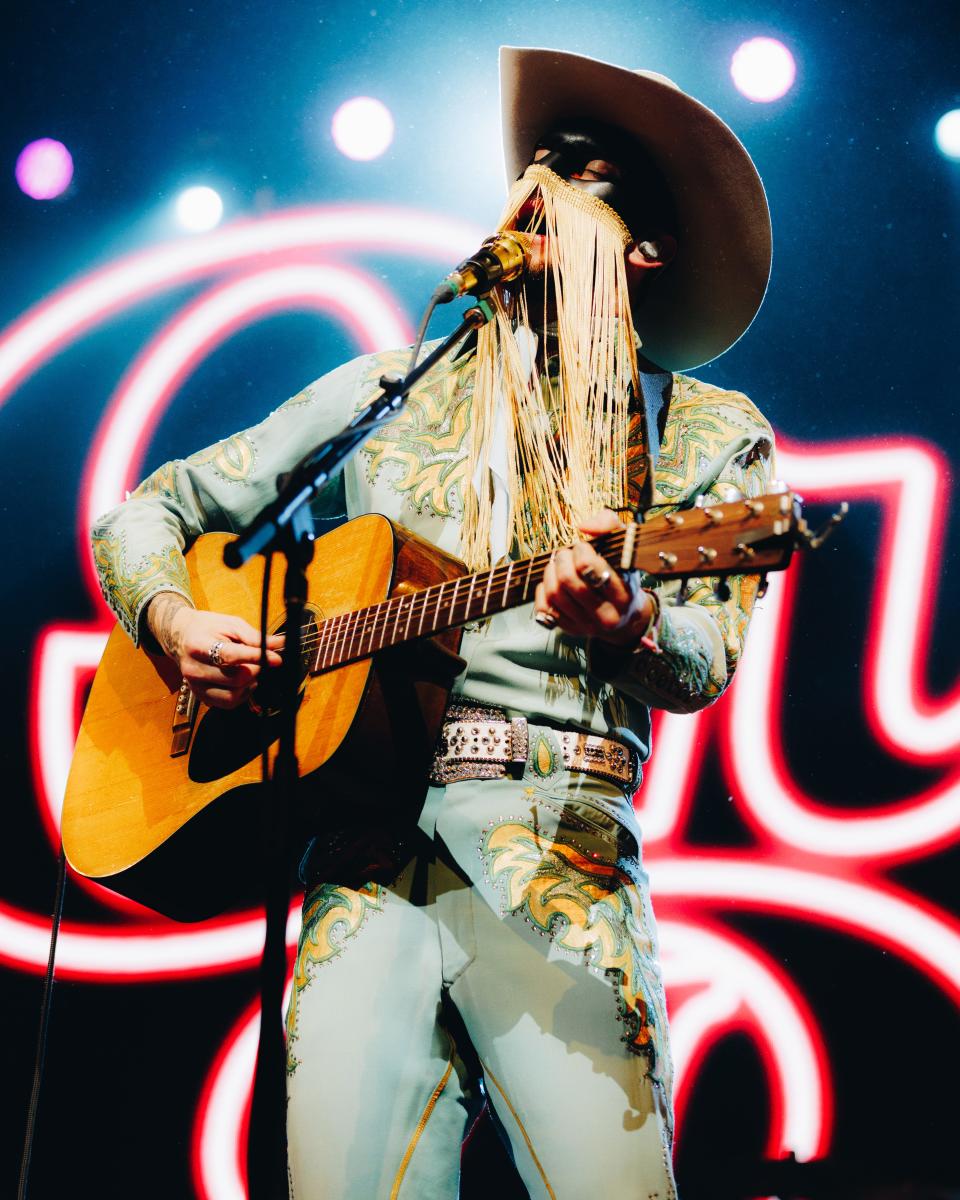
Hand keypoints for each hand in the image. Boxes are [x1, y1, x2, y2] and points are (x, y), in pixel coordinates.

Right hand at [147, 593, 283, 708]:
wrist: (182, 636)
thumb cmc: (209, 628)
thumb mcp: (231, 624)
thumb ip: (255, 637)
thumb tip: (280, 644)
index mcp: (199, 645)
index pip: (230, 656)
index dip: (256, 658)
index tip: (276, 659)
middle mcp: (193, 668)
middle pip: (234, 679)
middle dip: (255, 670)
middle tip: (261, 662)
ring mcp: (195, 685)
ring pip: (232, 695)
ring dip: (249, 685)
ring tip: (250, 671)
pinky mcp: (200, 696)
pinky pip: (227, 703)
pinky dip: (241, 694)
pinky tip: (243, 682)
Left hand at [534, 510, 653, 645]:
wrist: (626, 617)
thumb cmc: (623, 576)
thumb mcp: (626, 548)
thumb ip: (610, 526)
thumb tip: (583, 527)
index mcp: (623, 595)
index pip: (589, 568)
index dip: (580, 551)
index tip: (582, 547)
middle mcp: (606, 615)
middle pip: (568, 582)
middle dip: (562, 560)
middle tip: (566, 554)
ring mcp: (586, 626)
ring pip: (554, 594)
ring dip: (551, 572)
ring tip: (558, 564)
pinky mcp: (570, 630)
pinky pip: (544, 608)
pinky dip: (543, 590)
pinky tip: (553, 582)